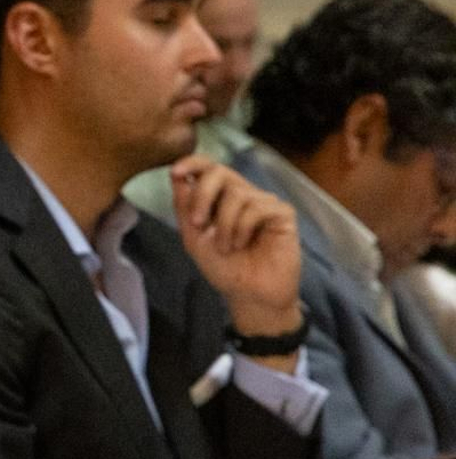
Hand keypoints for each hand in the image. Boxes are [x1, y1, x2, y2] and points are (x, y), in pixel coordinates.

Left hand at [170, 156, 303, 363]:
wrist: (249, 295)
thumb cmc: (225, 268)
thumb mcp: (194, 238)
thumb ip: (184, 207)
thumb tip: (176, 175)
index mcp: (221, 198)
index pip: (209, 167)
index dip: (192, 163)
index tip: (177, 172)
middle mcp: (243, 195)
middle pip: (219, 172)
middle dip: (203, 195)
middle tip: (198, 224)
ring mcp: (264, 202)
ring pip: (237, 193)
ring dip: (224, 224)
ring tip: (227, 247)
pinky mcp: (282, 213)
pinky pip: (257, 207)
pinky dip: (243, 228)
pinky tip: (243, 244)